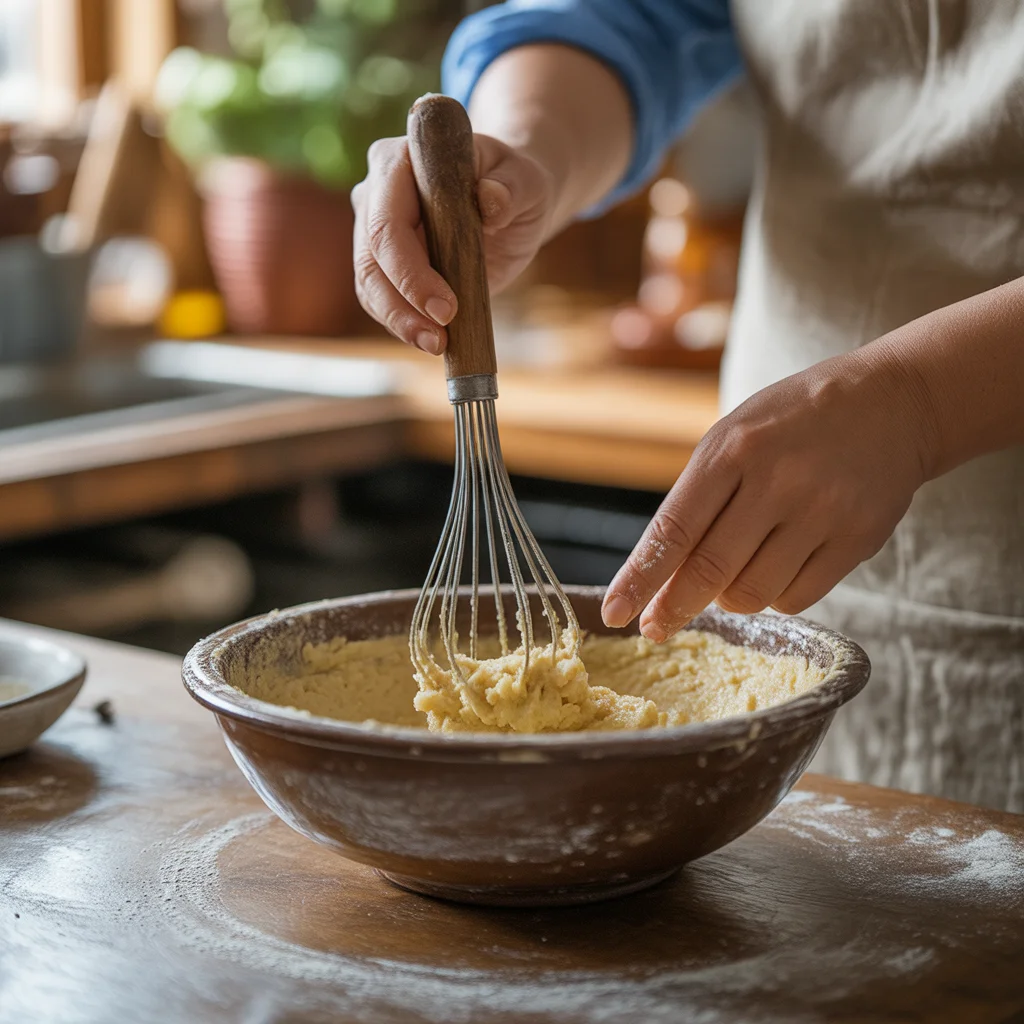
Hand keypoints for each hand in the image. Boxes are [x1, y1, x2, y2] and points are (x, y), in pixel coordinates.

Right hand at [351, 133, 555, 353]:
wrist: (510, 202)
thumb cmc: (515, 185)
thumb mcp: (525, 181)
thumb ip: (511, 188)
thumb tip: (491, 199)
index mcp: (401, 161)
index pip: (387, 220)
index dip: (409, 270)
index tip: (445, 307)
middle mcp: (376, 193)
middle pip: (370, 259)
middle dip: (402, 306)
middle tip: (439, 339)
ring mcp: (374, 229)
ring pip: (369, 285)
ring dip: (399, 322)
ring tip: (438, 345)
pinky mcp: (384, 264)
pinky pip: (381, 300)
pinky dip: (403, 324)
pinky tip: (433, 339)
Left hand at [601, 349, 936, 637]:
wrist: (891, 403)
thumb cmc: (790, 424)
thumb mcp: (732, 438)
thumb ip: (697, 502)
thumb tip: (658, 579)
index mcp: (731, 450)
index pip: (672, 531)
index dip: (639, 580)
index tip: (614, 614)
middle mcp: (776, 481)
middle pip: (709, 572)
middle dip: (674, 607)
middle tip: (655, 627)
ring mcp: (821, 512)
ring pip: (751, 594)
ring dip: (730, 596)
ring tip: (737, 567)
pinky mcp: (858, 539)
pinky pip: (796, 599)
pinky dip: (774, 595)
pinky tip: (779, 564)